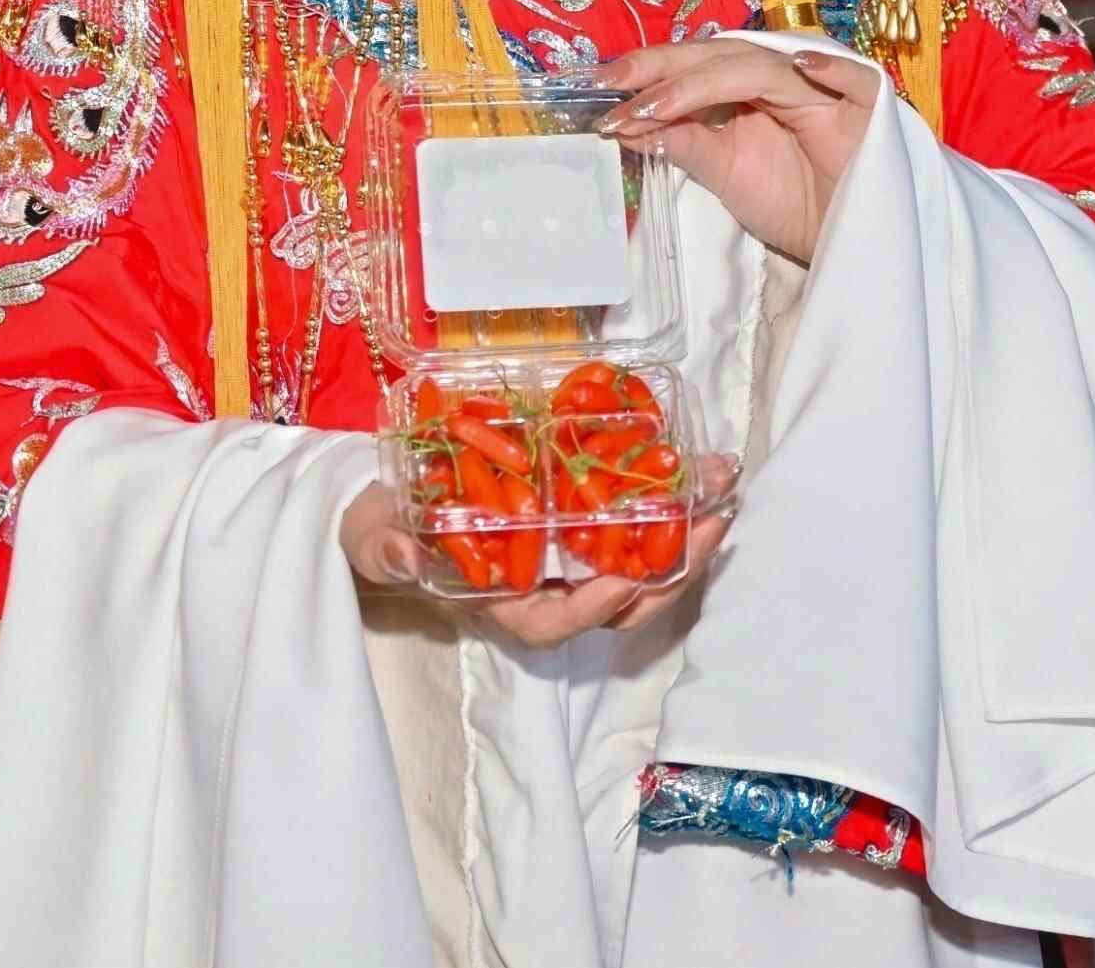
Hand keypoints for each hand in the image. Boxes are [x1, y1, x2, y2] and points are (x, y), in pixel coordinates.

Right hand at [338, 458, 740, 644]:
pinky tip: (697, 471)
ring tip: (722, 493)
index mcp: (500, 603)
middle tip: (711, 522)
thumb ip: (385, 548)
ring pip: (641, 569)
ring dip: (687, 537)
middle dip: (671, 570)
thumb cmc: (383, 531)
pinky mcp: (580, 526)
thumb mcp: (372, 537)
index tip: (620, 582)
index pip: (553, 622)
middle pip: (620, 603)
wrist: (391, 508)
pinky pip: (634, 530)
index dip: (590, 609)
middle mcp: (546, 590)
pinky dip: (669, 507)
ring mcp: (569, 561)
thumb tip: (407, 557)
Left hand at [597, 38, 878, 263]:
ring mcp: (826, 89)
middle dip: (666, 67)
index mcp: (749, 88)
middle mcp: (783, 78)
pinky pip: (856, 82)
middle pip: (722, 55)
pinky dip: (832, 71)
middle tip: (615, 83)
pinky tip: (801, 67)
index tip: (602, 85)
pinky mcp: (868, 110)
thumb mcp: (724, 174)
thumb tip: (623, 121)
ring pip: (765, 67)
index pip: (696, 63)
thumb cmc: (790, 205)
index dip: (651, 70)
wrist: (844, 246)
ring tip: (659, 104)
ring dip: (708, 81)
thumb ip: (683, 143)